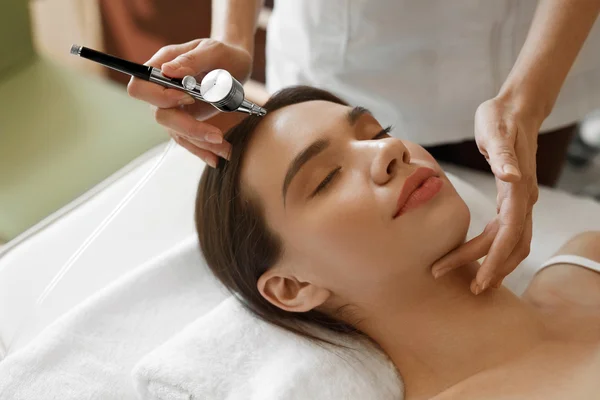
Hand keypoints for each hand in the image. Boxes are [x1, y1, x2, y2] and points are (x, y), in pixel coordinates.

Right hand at [127, 38, 252, 166]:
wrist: (235, 65)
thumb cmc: (222, 53)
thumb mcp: (212, 51)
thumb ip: (191, 61)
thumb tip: (168, 70)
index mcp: (161, 66)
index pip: (141, 86)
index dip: (160, 96)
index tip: (188, 97)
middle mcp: (161, 90)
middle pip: (160, 115)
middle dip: (188, 127)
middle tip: (217, 134)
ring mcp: (172, 109)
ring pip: (176, 132)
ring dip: (200, 143)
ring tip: (226, 149)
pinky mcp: (186, 121)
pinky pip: (188, 140)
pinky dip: (202, 150)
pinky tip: (217, 158)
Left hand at [432, 96, 541, 293]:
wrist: (516, 108)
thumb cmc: (499, 118)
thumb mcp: (496, 131)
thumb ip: (503, 154)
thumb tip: (511, 176)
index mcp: (517, 189)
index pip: (506, 235)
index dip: (492, 260)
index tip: (476, 280)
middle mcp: (523, 199)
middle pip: (511, 245)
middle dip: (491, 269)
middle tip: (467, 288)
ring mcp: (521, 200)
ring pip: (514, 242)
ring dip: (497, 264)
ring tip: (475, 282)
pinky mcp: (514, 198)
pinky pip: (508, 231)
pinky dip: (496, 249)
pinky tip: (480, 257)